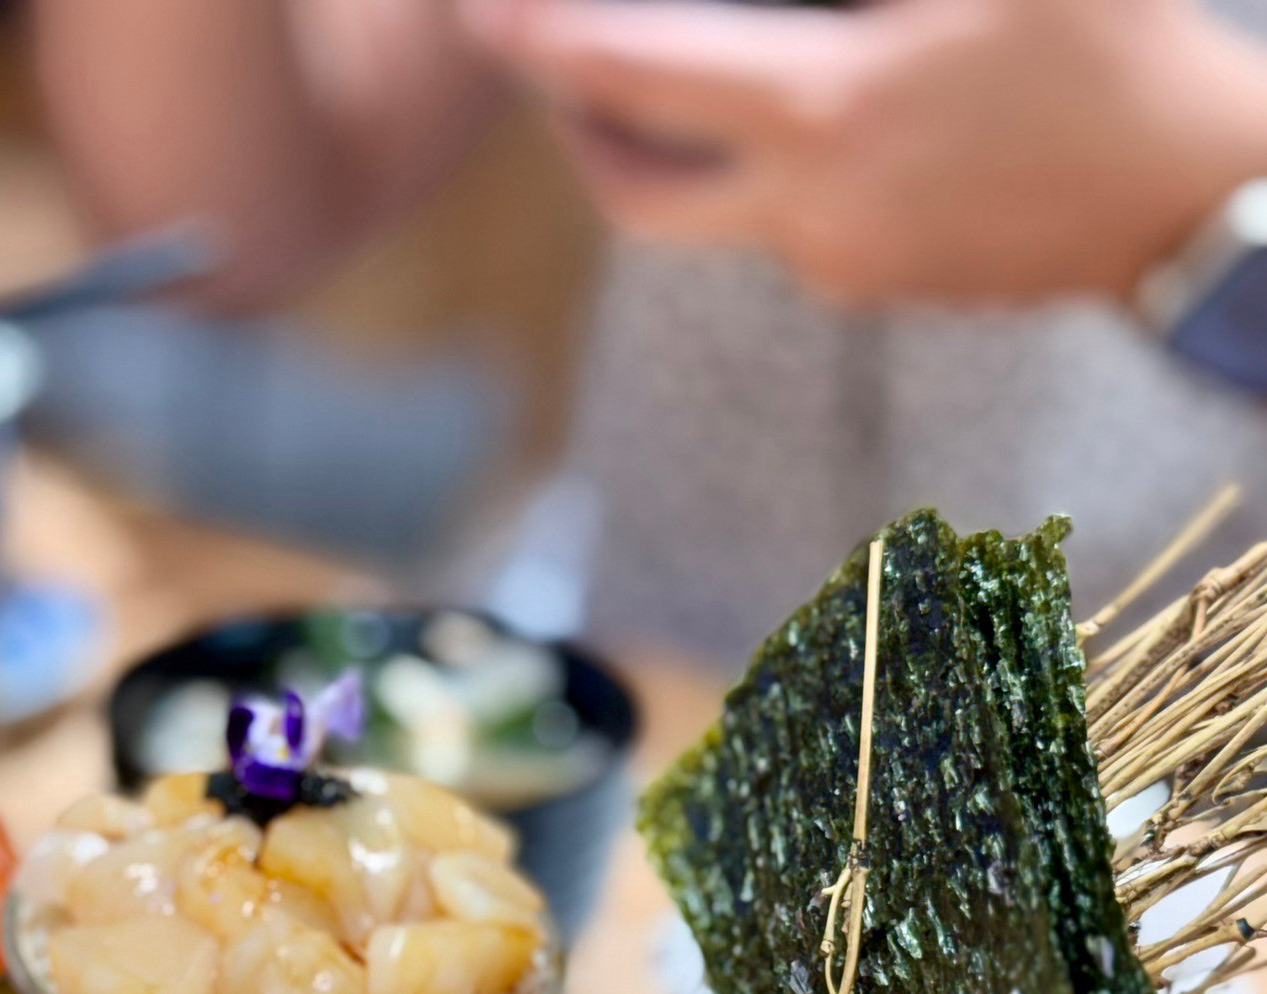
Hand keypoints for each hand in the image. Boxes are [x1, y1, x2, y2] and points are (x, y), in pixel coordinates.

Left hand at [466, 0, 1266, 305]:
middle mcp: (803, 210)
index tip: (484, 20)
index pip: (635, 77)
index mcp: (822, 111)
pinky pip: (776, 226)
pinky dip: (749, 172)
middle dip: (577, 129)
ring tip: (655, 83)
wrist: (1192, 194)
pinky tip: (782, 114)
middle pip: (632, 192)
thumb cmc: (1112, 49)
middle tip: (549, 70)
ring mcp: (834, 262)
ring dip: (663, 153)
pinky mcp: (870, 285)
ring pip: (702, 215)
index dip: (545, 45)